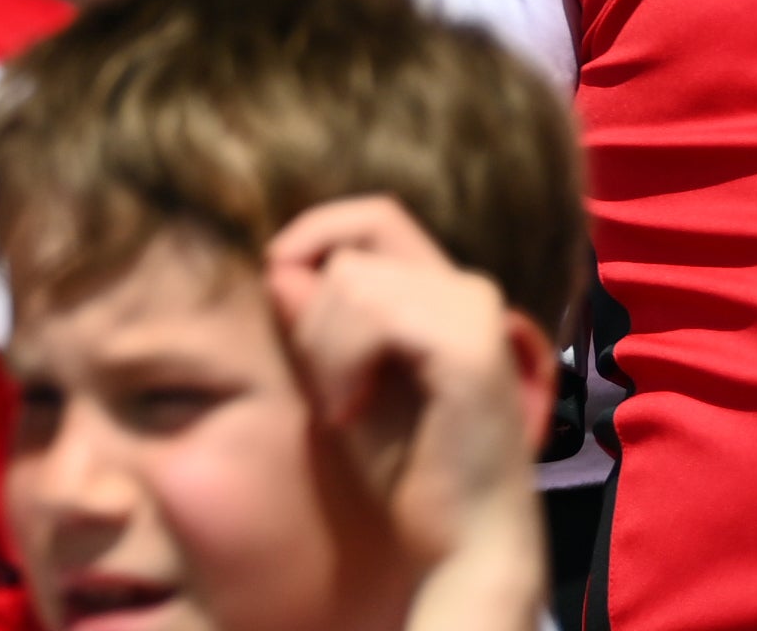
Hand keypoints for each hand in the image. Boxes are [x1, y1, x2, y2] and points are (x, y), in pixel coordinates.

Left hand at [266, 199, 551, 601]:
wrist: (457, 541)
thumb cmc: (403, 465)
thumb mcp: (339, 376)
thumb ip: (316, 318)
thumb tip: (280, 263)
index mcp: (445, 293)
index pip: (374, 215)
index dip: (314, 231)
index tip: (279, 281)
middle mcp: (469, 293)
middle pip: (354, 246)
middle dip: (314, 313)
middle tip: (329, 385)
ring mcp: (477, 315)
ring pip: (354, 279)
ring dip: (324, 347)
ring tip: (346, 405)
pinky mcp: (473, 348)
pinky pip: (374, 314)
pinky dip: (343, 362)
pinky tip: (354, 411)